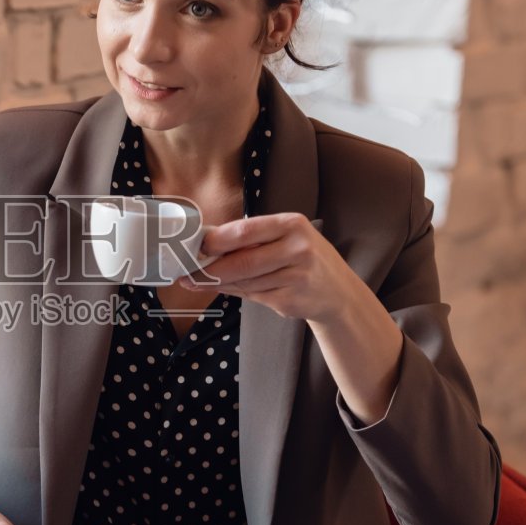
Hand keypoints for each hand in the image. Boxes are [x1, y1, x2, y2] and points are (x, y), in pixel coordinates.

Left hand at [180, 213, 345, 322]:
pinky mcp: (292, 300)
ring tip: (200, 282)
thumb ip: (252, 242)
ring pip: (245, 281)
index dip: (217, 240)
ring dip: (218, 284)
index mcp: (291, 224)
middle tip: (188, 273)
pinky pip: (254, 296)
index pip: (246, 230)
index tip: (196, 247)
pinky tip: (228, 289)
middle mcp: (298, 248)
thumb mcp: (285, 239)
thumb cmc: (303, 260)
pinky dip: (236, 293)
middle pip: (242, 261)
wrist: (338, 292)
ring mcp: (297, 276)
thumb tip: (207, 248)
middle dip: (210, 269)